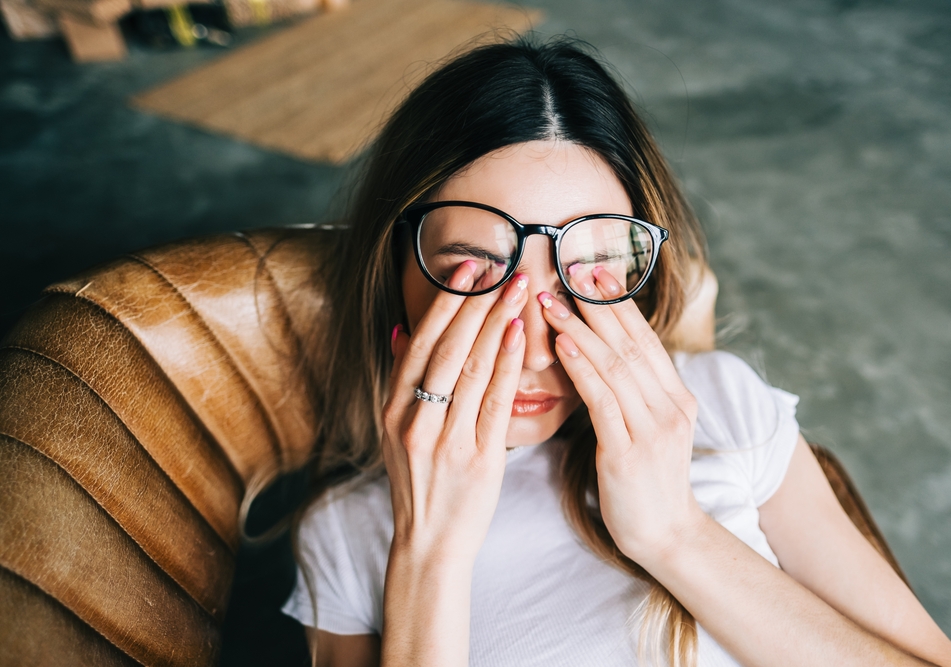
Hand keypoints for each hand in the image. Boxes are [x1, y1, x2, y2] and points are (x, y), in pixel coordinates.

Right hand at [382, 261, 527, 564]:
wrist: (429, 542)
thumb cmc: (420, 482)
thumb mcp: (396, 431)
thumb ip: (400, 381)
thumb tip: (400, 330)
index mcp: (393, 409)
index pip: (419, 343)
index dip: (445, 302)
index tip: (467, 267)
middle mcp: (414, 420)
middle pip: (446, 348)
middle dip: (475, 302)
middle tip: (501, 266)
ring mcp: (444, 439)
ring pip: (470, 368)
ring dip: (496, 322)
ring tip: (518, 288)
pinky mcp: (477, 458)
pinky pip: (493, 401)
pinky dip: (505, 364)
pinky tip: (519, 335)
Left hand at [538, 266, 704, 566]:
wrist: (665, 535)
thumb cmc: (645, 481)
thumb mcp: (648, 429)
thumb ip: (634, 393)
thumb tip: (603, 354)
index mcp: (677, 397)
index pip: (645, 339)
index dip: (619, 304)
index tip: (594, 272)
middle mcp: (671, 406)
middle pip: (631, 343)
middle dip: (599, 304)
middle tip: (570, 270)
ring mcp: (653, 428)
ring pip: (615, 365)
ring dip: (581, 328)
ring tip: (551, 301)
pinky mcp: (629, 452)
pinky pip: (602, 399)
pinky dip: (581, 367)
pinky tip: (561, 344)